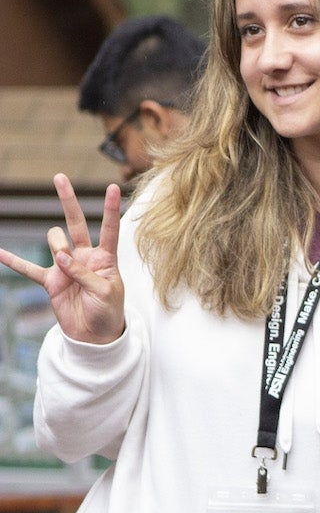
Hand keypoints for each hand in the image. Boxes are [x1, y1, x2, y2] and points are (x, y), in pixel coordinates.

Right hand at [0, 175, 124, 343]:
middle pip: (75, 223)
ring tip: (66, 266)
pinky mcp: (50, 281)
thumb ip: (86, 274)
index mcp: (105, 258)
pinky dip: (13, 261)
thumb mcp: (107, 293)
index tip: (113, 186)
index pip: (109, 229)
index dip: (110, 209)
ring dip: (58, 248)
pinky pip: (27, 268)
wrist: (94, 335)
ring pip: (55, 242)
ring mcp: (65, 267)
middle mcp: (84, 257)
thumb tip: (61, 258)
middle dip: (68, 201)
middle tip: (59, 177)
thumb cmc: (109, 312)